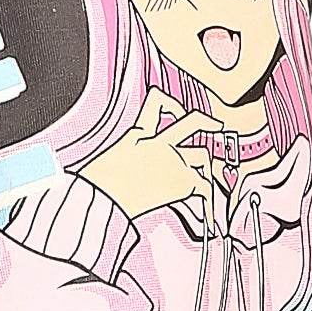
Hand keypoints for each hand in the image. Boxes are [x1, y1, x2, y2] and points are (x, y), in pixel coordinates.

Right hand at [82, 90, 221, 219]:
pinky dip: (209, 198)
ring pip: (203, 155)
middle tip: (215, 124)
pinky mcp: (184, 182)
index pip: (157, 104)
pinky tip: (209, 207)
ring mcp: (175, 161)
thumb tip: (99, 169)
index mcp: (137, 134)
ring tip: (208, 174)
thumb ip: (116, 156)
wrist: (104, 195)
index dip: (168, 103)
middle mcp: (160, 143)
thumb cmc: (96, 182)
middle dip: (206, 122)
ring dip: (206, 165)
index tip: (173, 108)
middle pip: (192, 122)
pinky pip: (206, 187)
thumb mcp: (103, 159)